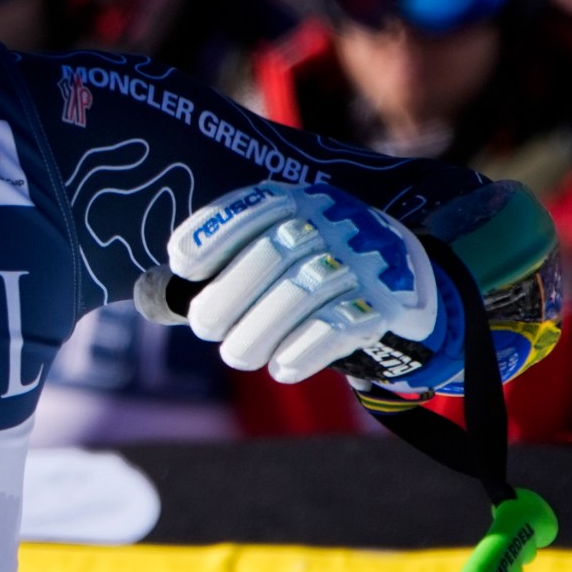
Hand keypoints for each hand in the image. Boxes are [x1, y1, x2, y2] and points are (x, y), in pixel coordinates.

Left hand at [162, 180, 463, 390]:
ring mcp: (364, 261)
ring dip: (260, 330)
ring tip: (239, 355)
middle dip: (230, 295)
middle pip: (275, 253)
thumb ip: (235, 263)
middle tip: (205, 328)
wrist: (412, 282)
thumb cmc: (323, 268)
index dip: (213, 233)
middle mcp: (335, 223)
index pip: (253, 207)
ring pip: (304, 292)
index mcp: (302, 202)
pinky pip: (341, 325)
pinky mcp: (388, 302)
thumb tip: (159, 298)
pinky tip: (282, 369)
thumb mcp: (287, 248)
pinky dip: (305, 350)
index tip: (182, 265)